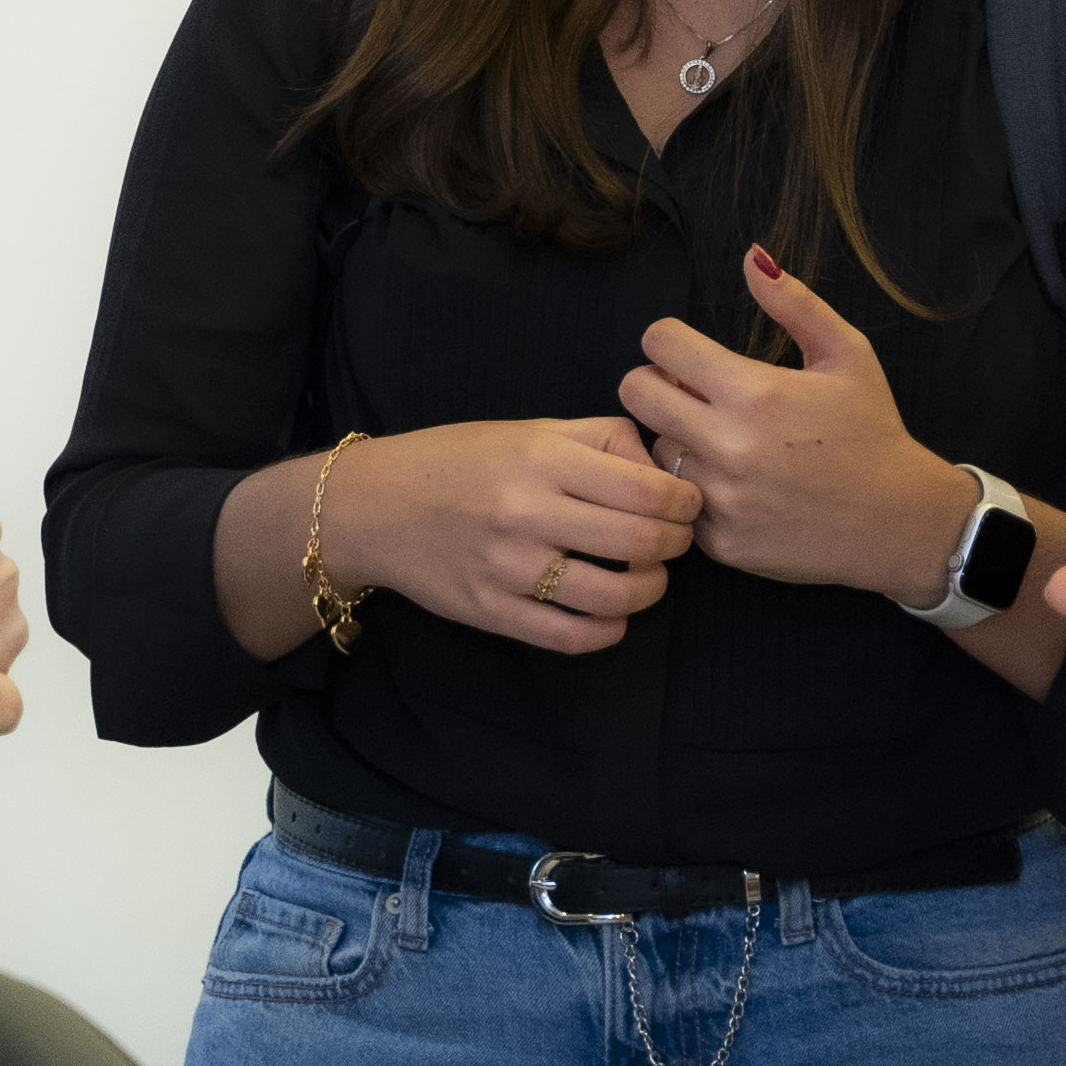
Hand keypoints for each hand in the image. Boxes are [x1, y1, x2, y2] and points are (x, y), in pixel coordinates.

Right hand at [324, 415, 699, 652]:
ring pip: (613, 596)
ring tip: (649, 578)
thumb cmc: (461, 460)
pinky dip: (609, 630)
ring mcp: (508, 568)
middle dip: (675, 545)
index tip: (689, 504)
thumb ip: (599, 439)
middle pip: (639, 542)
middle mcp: (526, 513)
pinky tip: (614, 615)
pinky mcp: (492, 612)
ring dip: (650, 590)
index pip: (645, 489)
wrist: (376, 506)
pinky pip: (571, 636)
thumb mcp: (529, 429)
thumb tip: (663, 465)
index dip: (684, 502)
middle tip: (677, 542)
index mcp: (541, 459)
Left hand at [619, 245, 975, 598]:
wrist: (899, 522)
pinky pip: (679, 500)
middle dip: (655, 383)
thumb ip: (794, 303)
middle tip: (689, 392)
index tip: (689, 353)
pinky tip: (736, 484)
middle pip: (635, 394)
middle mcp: (728, 446)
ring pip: (654, 450)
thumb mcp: (847, 354)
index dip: (669, 340)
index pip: (659, 344)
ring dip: (677, 439)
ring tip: (720, 442)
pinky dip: (697, 489)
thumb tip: (751, 256)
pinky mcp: (720, 542)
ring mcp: (720, 498)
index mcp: (754, 392)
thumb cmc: (872, 430)